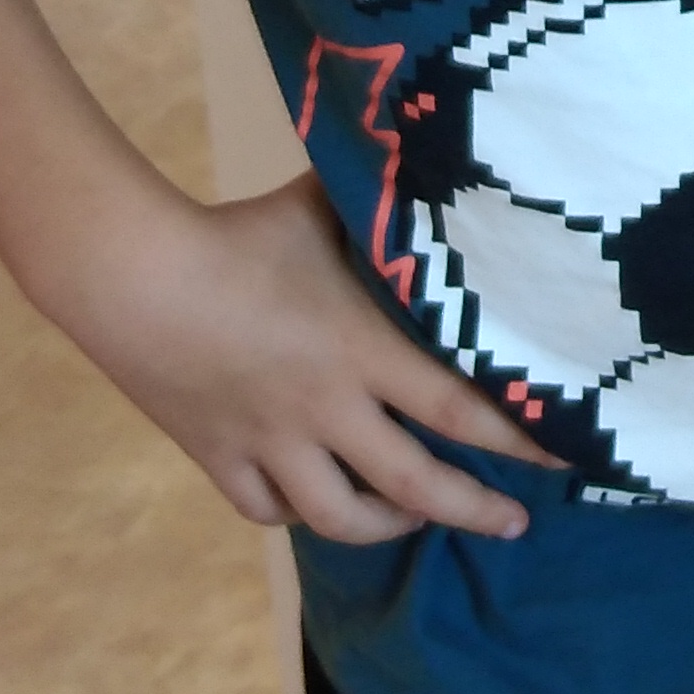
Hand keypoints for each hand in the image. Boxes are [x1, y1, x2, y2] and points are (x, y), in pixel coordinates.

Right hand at [52, 172, 551, 542]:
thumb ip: (378, 209)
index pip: (459, 412)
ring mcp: (269, 444)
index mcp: (360, 352)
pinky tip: (319, 504)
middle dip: (472, 511)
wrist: (129, 275)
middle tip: (512, 525)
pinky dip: (299, 514)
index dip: (518, 440)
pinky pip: (269, 511)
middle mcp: (324, 411)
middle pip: (414, 486)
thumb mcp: (319, 209)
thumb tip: (429, 167)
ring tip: (416, 519)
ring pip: (340, 518)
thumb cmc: (236, 235)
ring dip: (389, 526)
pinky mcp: (218, 458)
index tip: (563, 457)